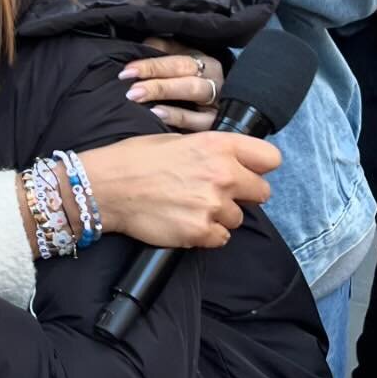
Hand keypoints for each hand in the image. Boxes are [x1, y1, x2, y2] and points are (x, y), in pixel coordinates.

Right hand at [78, 131, 278, 248]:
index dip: (259, 167)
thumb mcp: (176, 139)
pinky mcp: (200, 232)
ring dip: (219, 216)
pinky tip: (184, 220)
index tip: (248, 172)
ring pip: (237, 218)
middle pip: (262, 193)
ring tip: (190, 206)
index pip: (270, 159)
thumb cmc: (134, 160)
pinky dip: (205, 234)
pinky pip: (220, 238)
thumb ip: (211, 150)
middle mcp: (222, 174)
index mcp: (217, 146)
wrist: (106, 187)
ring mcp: (212, 205)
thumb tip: (232, 162)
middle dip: (243, 195)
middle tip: (216, 193)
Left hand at [119, 37, 225, 131]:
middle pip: (184, 70)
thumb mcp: (179, 67)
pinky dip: (177, 116)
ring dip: (163, 91)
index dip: (151, 63)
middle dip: (154, 74)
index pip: (175, 57)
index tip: (127, 71)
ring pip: (193, 89)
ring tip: (139, 97)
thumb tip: (143, 46)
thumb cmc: (189, 88)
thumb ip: (162, 53)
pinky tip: (157, 114)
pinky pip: (198, 119)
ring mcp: (217, 99)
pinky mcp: (217, 122)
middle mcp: (212, 76)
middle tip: (131, 89)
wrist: (224, 115)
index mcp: (203, 60)